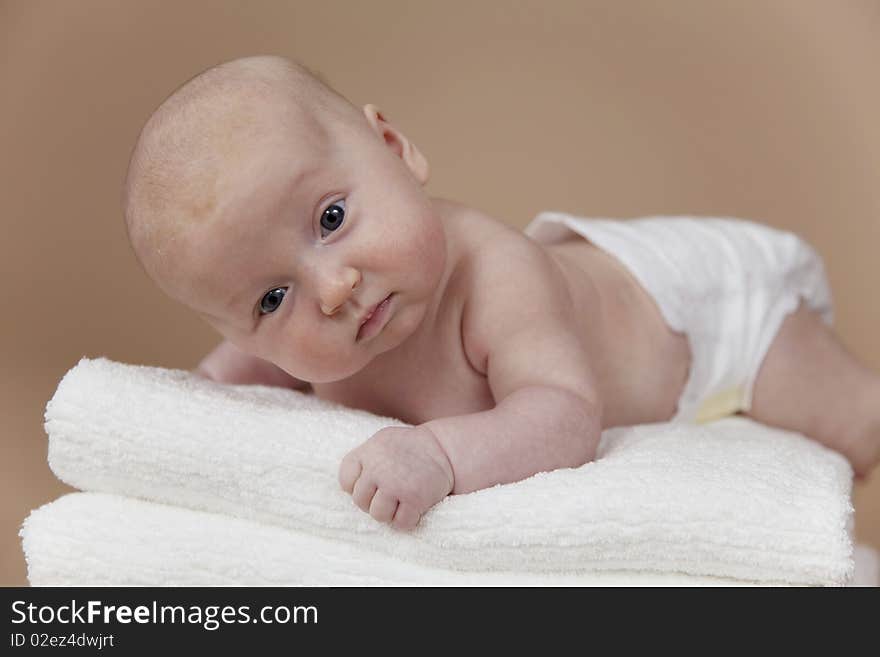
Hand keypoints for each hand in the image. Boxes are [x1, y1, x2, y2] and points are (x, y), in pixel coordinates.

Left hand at [338, 425, 453, 529]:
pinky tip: (414, 507)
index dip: (357, 487)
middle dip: (373, 501)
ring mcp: (395, 484)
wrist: (443, 449)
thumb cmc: (410, 448)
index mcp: (368, 451)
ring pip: (377, 515)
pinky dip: (407, 520)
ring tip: (401, 501)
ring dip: (390, 513)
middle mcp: (378, 468)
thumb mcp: (382, 443)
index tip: (373, 484)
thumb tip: (348, 489)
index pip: (346, 481)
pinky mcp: (414, 499)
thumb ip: (364, 461)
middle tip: (390, 494)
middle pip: (359, 501)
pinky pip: (400, 523)